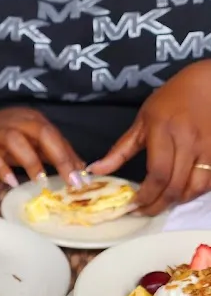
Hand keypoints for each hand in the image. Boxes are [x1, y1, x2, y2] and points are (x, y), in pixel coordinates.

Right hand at [0, 107, 83, 186]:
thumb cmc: (7, 141)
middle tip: (67, 180)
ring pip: (15, 141)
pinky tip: (12, 182)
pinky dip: (2, 169)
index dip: (69, 157)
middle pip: (41, 133)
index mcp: (33, 120)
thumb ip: (55, 153)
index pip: (55, 136)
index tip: (80, 179)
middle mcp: (17, 121)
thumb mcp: (33, 144)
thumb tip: (80, 169)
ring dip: (30, 162)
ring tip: (40, 181)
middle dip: (57, 157)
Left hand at [90, 62, 210, 214]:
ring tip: (161, 203)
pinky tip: (180, 193)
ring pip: (193, 189)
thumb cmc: (172, 100)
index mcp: (164, 131)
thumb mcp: (142, 120)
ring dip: (176, 202)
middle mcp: (188, 141)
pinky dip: (193, 193)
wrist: (209, 83)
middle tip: (143, 211)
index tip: (132, 205)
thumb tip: (95, 171)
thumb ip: (120, 150)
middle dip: (157, 206)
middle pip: (175, 187)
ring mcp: (207, 148)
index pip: (157, 175)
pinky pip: (207, 183)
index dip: (145, 196)